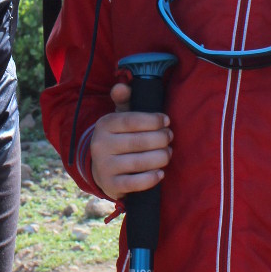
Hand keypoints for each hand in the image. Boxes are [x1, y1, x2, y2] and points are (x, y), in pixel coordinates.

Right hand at [89, 82, 171, 199]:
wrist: (102, 169)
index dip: (153, 120)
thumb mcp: (119, 118)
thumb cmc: (119, 138)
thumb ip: (124, 100)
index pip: (131, 120)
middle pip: (138, 142)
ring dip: (160, 158)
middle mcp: (100, 145)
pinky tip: (160, 173)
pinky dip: (151, 178)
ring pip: (139, 162)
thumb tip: (122, 86)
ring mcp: (104, 166)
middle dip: (160, 139)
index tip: (167, 121)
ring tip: (168, 154)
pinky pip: (135, 183)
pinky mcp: (111, 185)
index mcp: (104, 124)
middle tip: (170, 137)